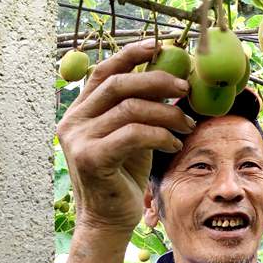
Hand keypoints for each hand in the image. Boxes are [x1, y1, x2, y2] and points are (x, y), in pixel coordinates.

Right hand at [56, 39, 194, 232]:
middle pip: (118, 85)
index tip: (159, 45)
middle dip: (157, 81)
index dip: (131, 54)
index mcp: (82, 110)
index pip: (104, 71)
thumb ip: (142, 110)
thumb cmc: (125, 175)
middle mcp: (74, 120)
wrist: (110, 217)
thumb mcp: (134, 135)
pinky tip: (175, 144)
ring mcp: (79, 139)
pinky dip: (161, 135)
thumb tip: (171, 81)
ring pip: (130, 109)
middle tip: (186, 89)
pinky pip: (133, 134)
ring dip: (167, 114)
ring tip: (188, 125)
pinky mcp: (91, 158)